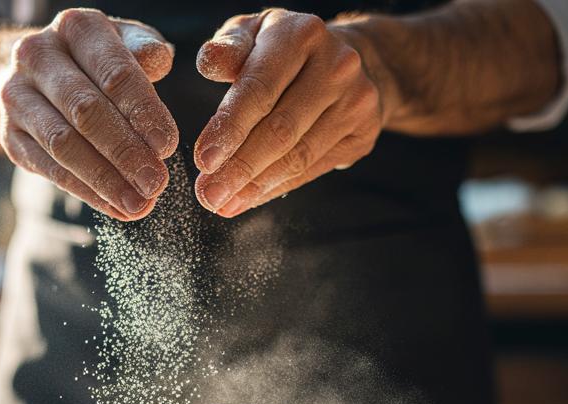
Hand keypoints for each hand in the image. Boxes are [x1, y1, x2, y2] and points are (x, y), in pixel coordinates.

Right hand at [0, 9, 178, 219]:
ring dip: (104, 179)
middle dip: (125, 152)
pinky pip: (48, 168)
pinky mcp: (9, 135)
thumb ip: (144, 51)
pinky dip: (85, 191)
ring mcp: (16, 95)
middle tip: (156, 183)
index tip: (167, 146)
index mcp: (75, 28)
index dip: (142, 112)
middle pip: (85, 111)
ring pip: (63, 144)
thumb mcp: (124, 45)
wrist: (39, 77)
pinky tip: (115, 207)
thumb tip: (158, 59)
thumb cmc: (98, 62)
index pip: (114, 73)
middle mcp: (37, 55)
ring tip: (139, 204)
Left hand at [192, 10, 383, 217]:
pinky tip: (250, 198)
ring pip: (298, 156)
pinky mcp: (363, 132)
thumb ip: (229, 48)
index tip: (204, 160)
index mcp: (302, 35)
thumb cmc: (283, 51)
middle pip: (280, 129)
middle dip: (239, 167)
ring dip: (256, 185)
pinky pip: (313, 168)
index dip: (230, 128)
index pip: (260, 89)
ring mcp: (356, 100)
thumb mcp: (253, 35)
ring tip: (223, 203)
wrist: (347, 61)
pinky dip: (278, 187)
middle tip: (208, 194)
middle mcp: (337, 66)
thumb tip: (210, 60)